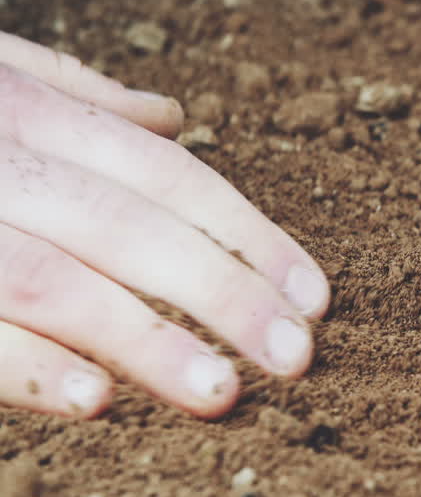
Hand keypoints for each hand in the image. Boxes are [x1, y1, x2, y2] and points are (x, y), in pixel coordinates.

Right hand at [0, 33, 328, 418]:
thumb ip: (71, 94)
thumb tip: (172, 118)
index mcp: (22, 109)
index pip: (169, 176)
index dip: (249, 236)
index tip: (314, 296)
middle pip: (133, 227)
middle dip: (224, 294)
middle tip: (297, 359)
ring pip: (54, 278)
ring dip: (143, 341)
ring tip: (223, 395)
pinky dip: (19, 364)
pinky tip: (90, 403)